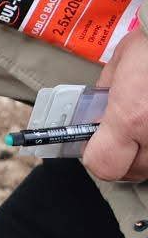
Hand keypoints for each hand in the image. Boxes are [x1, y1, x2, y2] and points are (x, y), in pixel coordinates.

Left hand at [83, 26, 147, 181]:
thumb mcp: (118, 66)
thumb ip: (104, 96)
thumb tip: (96, 115)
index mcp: (130, 118)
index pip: (103, 165)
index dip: (95, 155)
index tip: (95, 142)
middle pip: (131, 171)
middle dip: (123, 156)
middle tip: (123, 134)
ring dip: (146, 153)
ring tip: (143, 126)